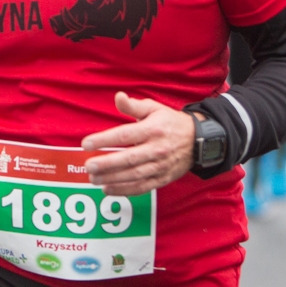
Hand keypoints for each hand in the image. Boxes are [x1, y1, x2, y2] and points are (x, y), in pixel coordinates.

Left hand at [81, 92, 195, 198]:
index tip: (86, 143)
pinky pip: (142, 187)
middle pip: (129, 158)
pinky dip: (124, 190)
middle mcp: (157, 149)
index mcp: (152, 129)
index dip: (104, 140)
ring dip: (112, 179)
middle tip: (88, 166)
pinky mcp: (162, 179)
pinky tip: (108, 189)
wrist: (199, 141)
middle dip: (107, 163)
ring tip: (93, 179)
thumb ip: (133, 106)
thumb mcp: (154, 108)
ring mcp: (160, 166)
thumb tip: (118, 96)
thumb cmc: (170, 123)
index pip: (125, 136)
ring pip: (134, 175)